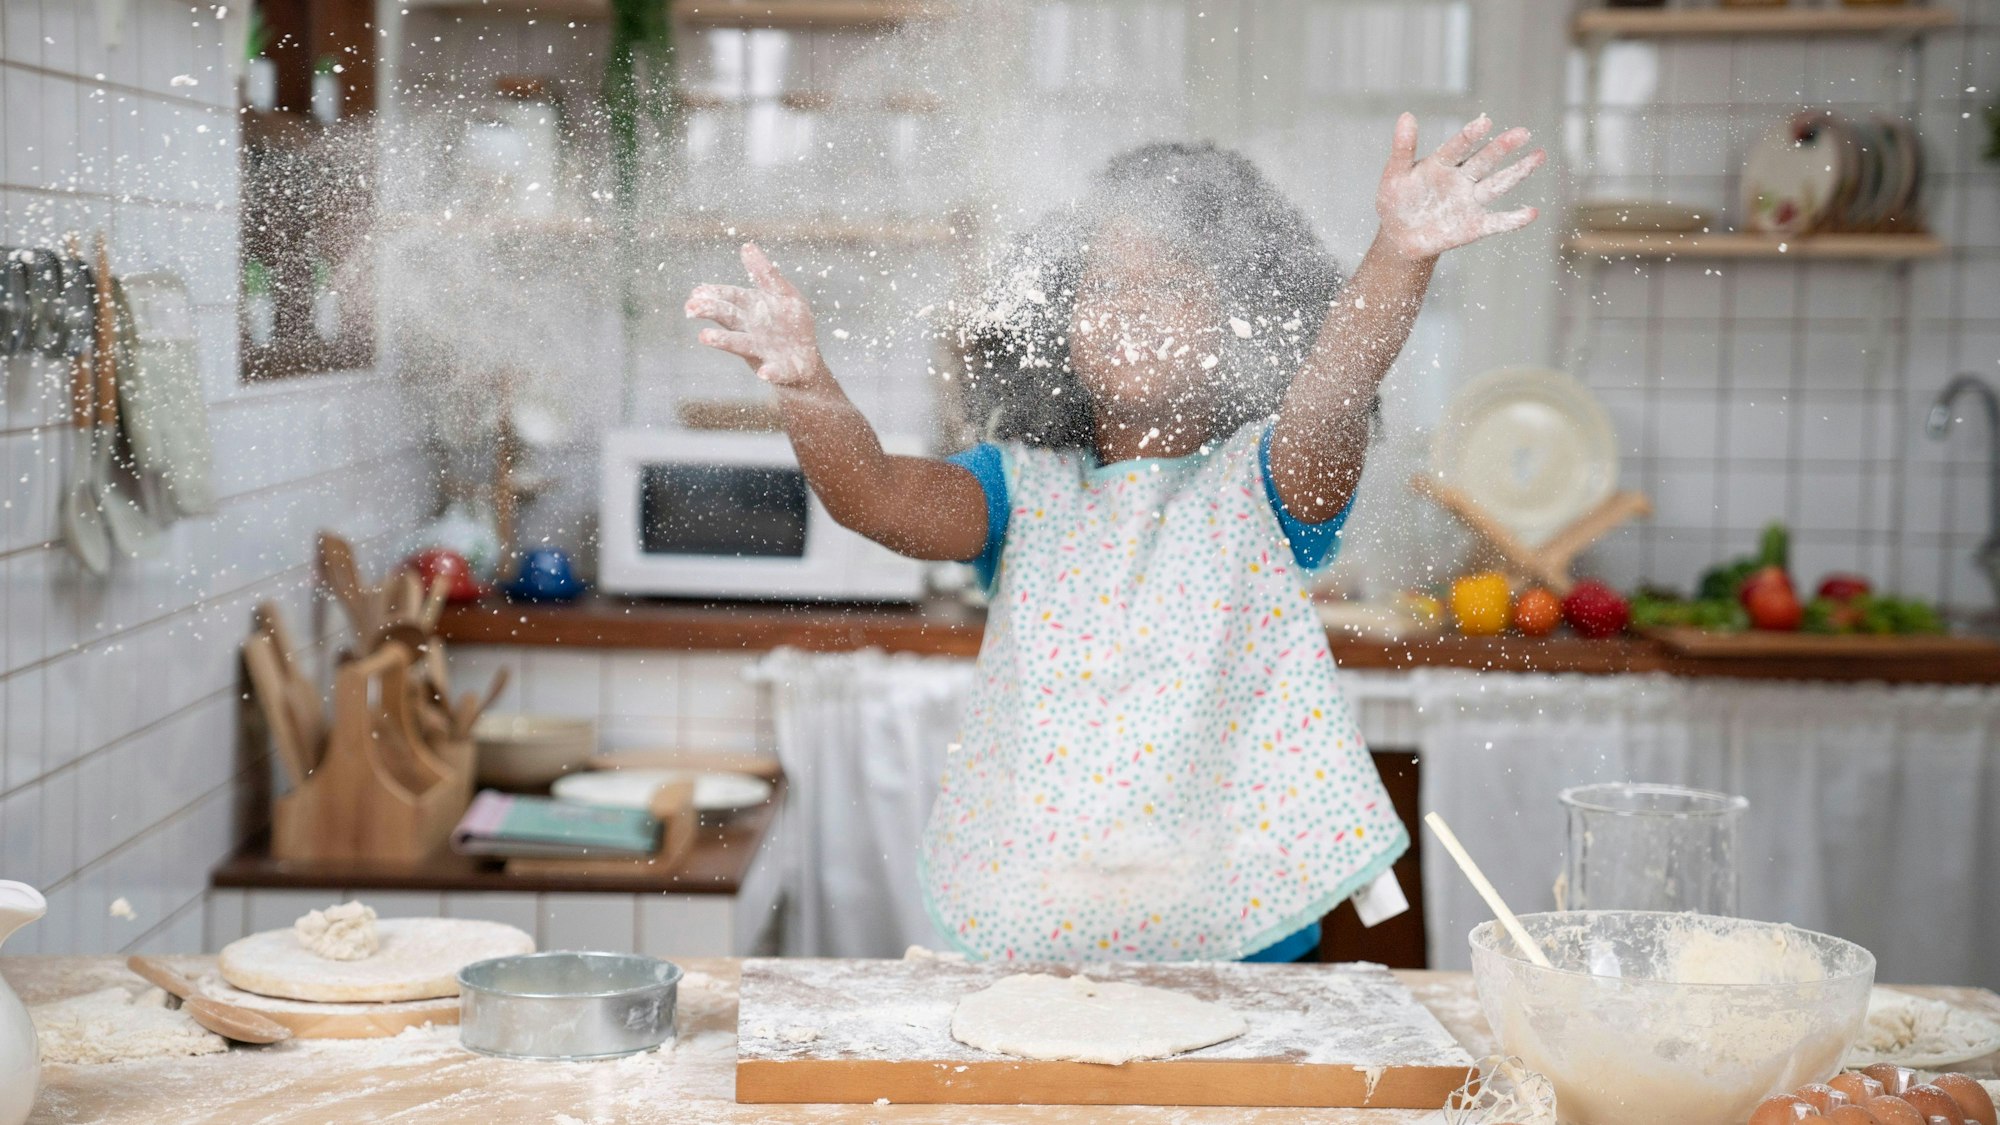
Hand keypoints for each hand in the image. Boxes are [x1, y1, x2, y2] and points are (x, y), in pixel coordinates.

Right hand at [685, 242, 823, 386]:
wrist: (807, 361)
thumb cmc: (791, 324)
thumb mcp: (783, 293)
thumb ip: (766, 274)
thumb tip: (746, 246)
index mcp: (752, 309)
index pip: (730, 297)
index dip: (714, 293)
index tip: (697, 291)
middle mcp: (751, 330)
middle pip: (728, 317)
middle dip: (710, 311)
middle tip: (691, 307)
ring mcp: (763, 351)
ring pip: (741, 344)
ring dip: (723, 340)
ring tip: (704, 336)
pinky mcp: (780, 369)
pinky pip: (774, 371)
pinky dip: (769, 371)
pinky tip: (763, 372)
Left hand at [1375, 113, 1544, 261]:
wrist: (1399, 235)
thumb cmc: (1397, 201)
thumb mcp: (1395, 175)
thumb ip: (1402, 148)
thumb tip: (1406, 115)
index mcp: (1442, 163)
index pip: (1458, 147)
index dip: (1470, 136)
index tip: (1485, 122)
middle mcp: (1461, 179)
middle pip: (1484, 161)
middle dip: (1502, 147)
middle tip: (1523, 132)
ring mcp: (1470, 201)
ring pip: (1497, 184)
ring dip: (1518, 171)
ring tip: (1539, 156)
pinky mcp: (1474, 226)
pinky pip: (1496, 222)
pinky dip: (1513, 219)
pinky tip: (1532, 213)